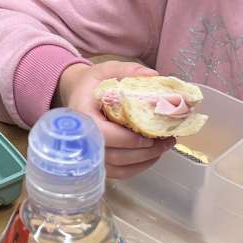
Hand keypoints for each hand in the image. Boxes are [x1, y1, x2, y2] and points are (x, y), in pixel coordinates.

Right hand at [56, 60, 173, 179]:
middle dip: (145, 152)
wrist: (76, 95)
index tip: (150, 137)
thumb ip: (128, 70)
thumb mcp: (106, 70)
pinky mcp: (98, 162)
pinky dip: (138, 168)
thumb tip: (154, 76)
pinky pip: (119, 173)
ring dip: (145, 161)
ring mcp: (90, 155)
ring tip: (164, 147)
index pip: (104, 135)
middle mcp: (82, 140)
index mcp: (82, 116)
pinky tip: (152, 156)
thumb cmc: (91, 84)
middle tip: (166, 141)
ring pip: (119, 169)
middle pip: (114, 156)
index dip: (128, 140)